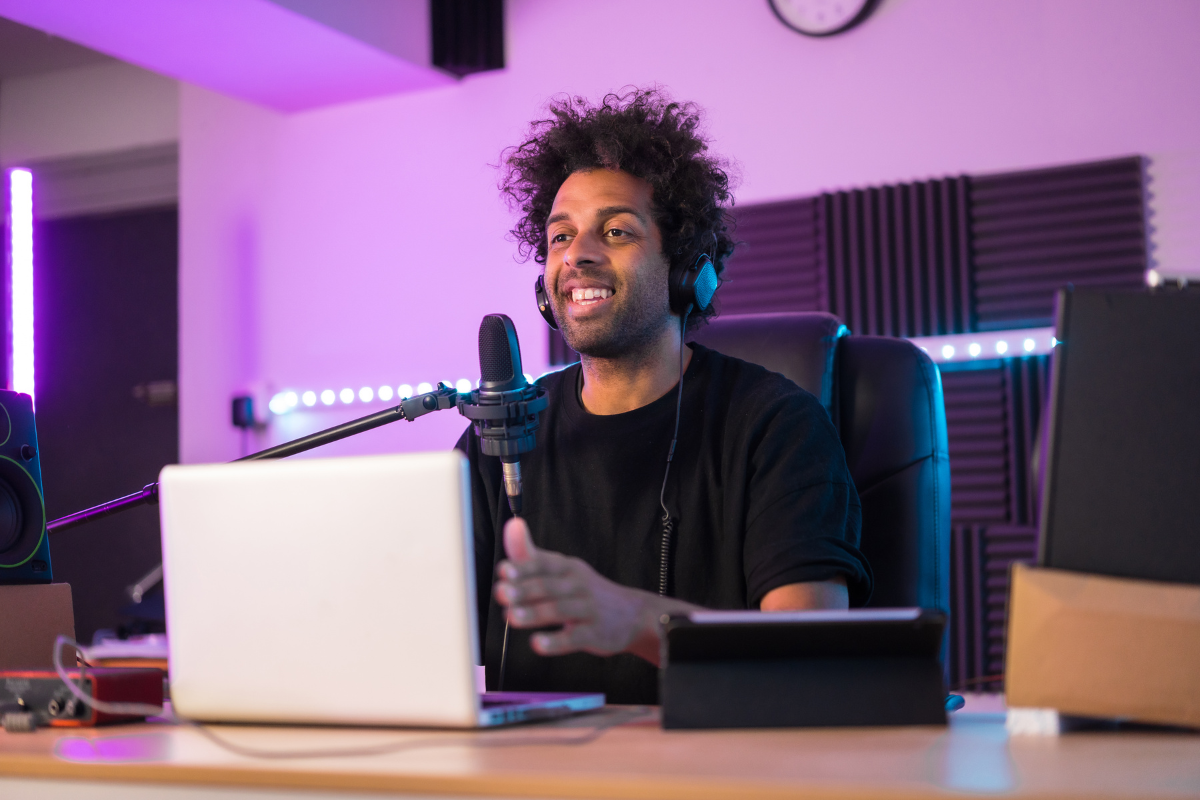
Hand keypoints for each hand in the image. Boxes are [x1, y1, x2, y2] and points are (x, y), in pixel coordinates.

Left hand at [492, 517, 696, 665]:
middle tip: (502, 593)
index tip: (504, 570)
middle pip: (549, 586)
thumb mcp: (564, 570)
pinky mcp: (595, 634)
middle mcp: (578, 585)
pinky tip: (537, 644)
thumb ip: (532, 555)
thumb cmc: (586, 592)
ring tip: (511, 616)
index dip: (523, 567)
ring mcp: (588, 609)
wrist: (634, 615)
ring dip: (534, 613)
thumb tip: (510, 526)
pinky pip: (574, 638)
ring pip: (559, 610)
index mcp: (568, 568)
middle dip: (524, 589)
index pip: (544, 564)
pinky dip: (555, 641)